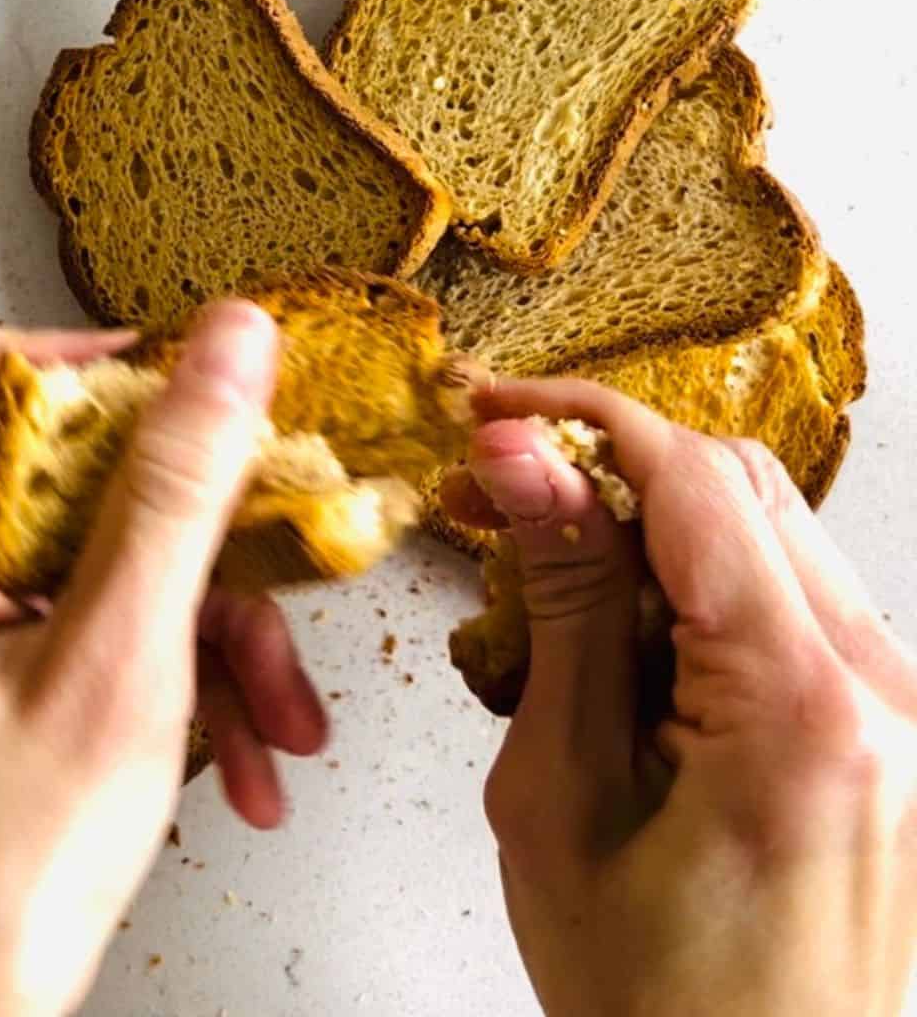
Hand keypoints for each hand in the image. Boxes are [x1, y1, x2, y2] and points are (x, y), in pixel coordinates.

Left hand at [0, 287, 326, 1016]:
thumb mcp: (118, 659)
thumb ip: (175, 487)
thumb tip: (227, 343)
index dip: (27, 339)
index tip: (135, 391)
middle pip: (34, 440)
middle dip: (168, 504)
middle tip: (252, 540)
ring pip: (80, 538)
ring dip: (193, 606)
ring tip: (274, 702)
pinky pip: (77, 608)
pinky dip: (162, 659)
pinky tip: (245, 747)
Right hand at [443, 378, 916, 1016]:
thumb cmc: (649, 1004)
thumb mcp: (562, 797)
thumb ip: (564, 604)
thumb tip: (523, 461)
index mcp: (805, 711)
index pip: (693, 481)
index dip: (580, 420)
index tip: (494, 412)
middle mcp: (889, 696)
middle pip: (743, 485)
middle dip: (615, 464)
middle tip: (505, 489)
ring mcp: (910, 712)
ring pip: (775, 530)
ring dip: (661, 525)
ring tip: (561, 576)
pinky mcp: (900, 727)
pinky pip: (801, 598)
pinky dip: (710, 586)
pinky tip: (637, 637)